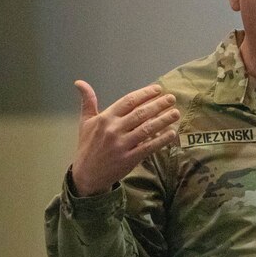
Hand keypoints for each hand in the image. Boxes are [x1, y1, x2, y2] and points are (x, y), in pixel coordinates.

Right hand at [69, 80, 179, 195]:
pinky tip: (172, 133)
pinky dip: (161, 140)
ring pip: (147, 129)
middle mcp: (114, 129)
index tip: (158, 89)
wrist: (87, 174)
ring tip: (176, 113)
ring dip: (163, 120)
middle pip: (140, 113)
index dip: (144, 94)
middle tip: (172, 98)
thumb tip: (80, 82)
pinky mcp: (130, 159)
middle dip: (158, 104)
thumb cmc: (88, 145)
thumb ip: (88, 102)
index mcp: (105, 118)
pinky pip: (149, 147)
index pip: (128, 101)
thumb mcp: (85, 122)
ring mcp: (122, 144)